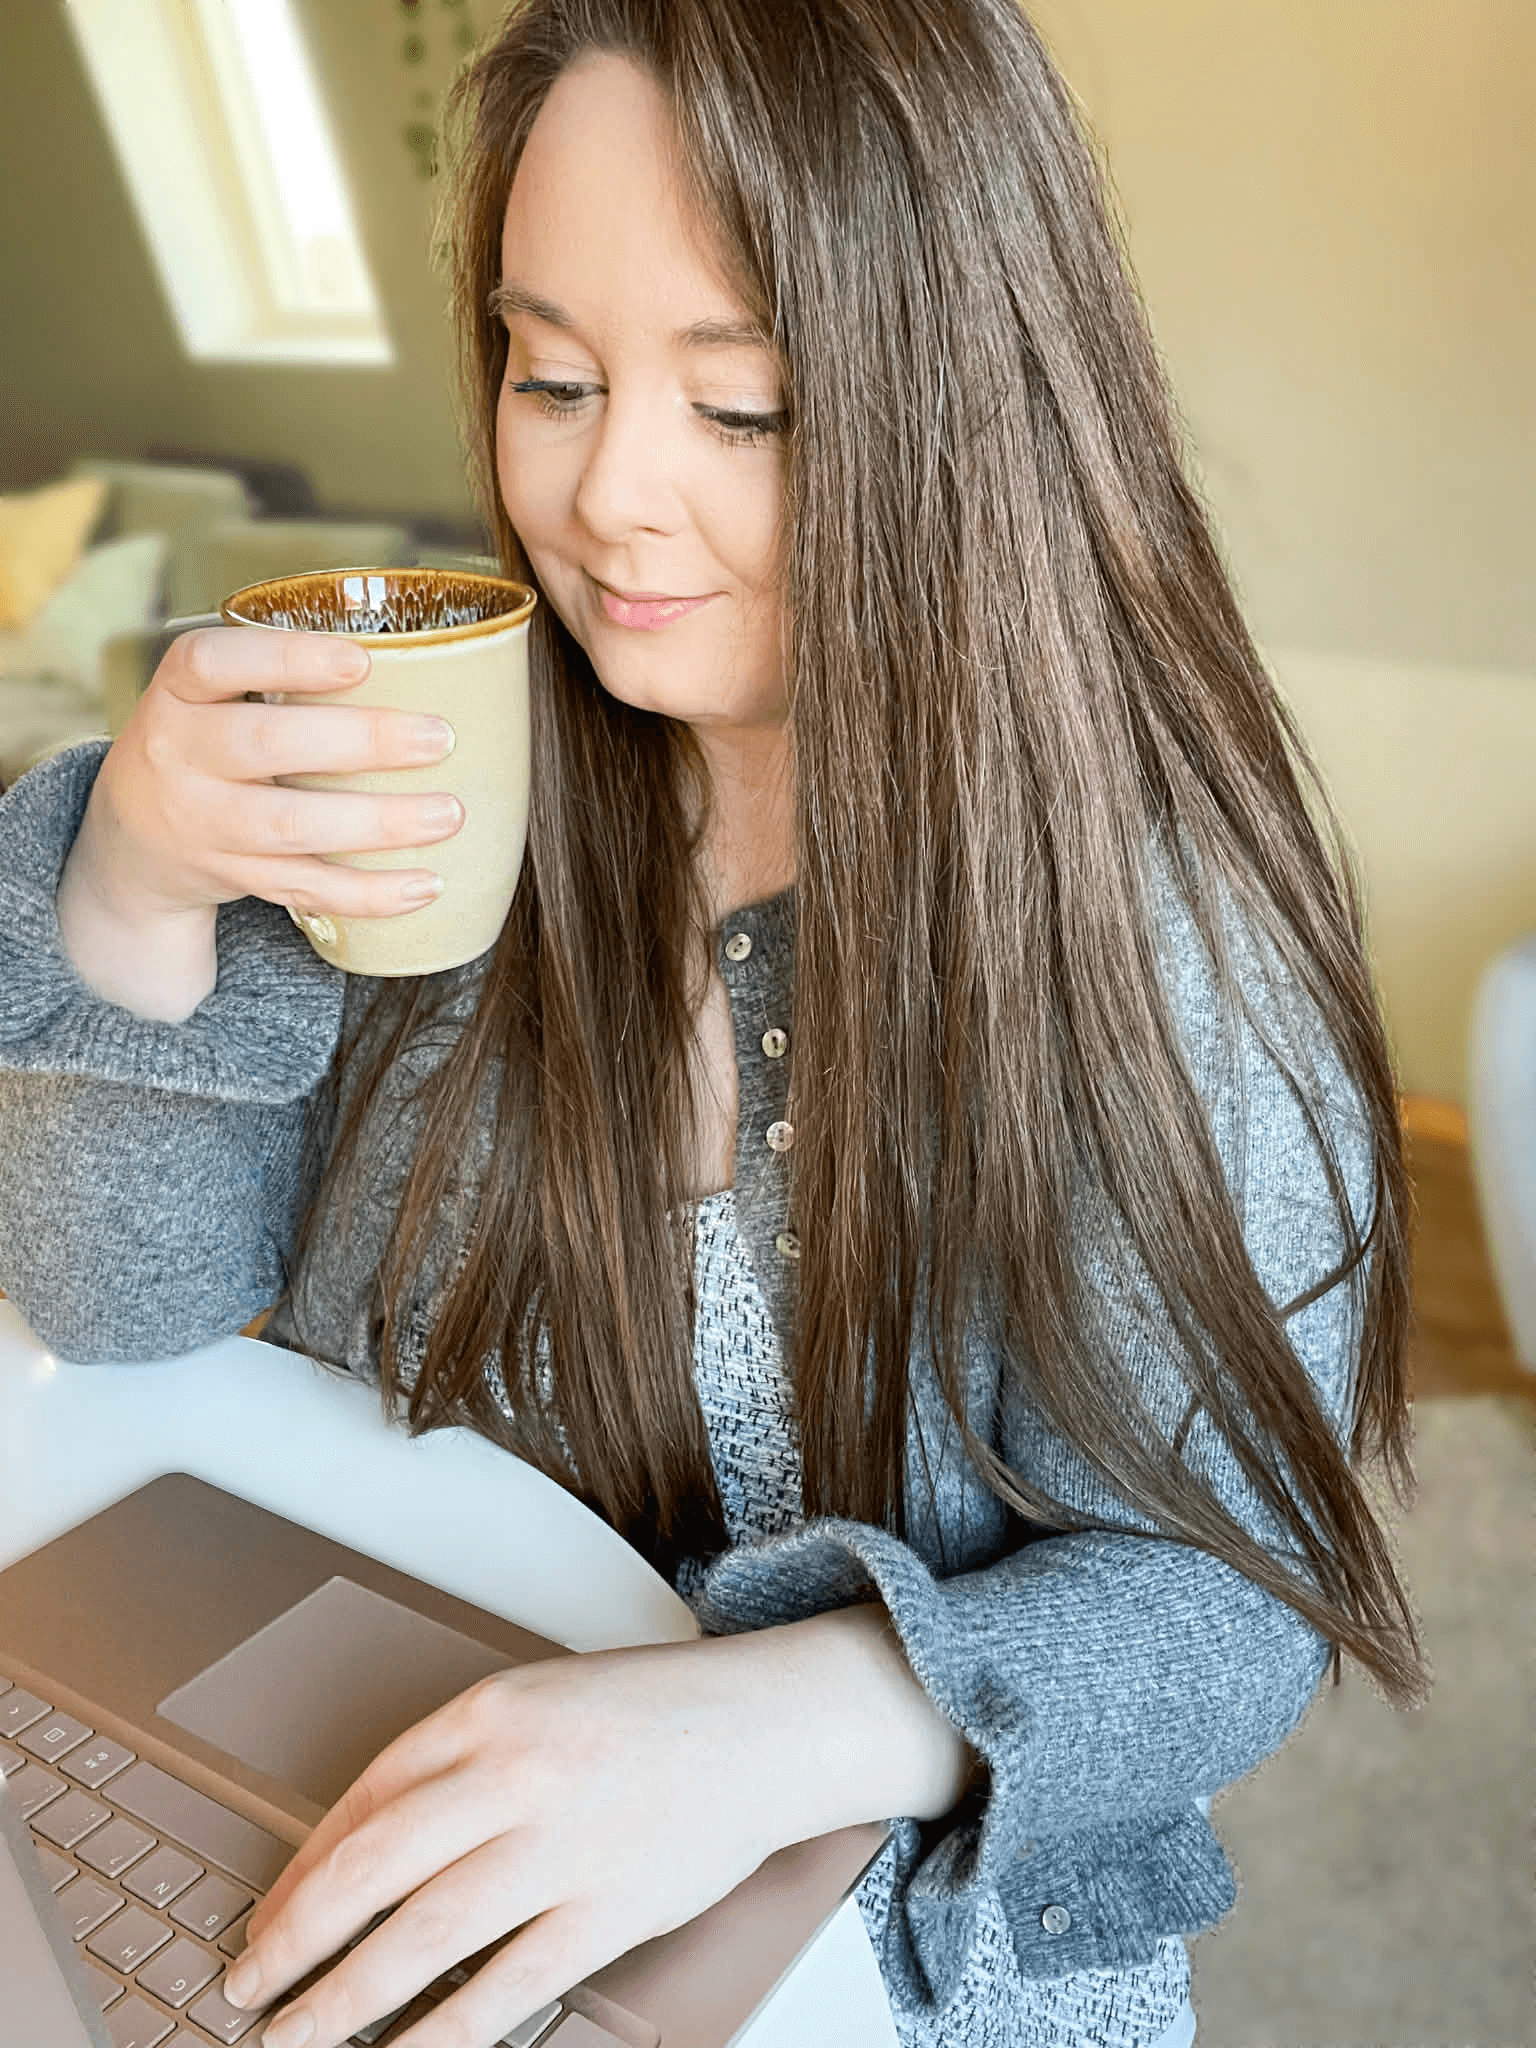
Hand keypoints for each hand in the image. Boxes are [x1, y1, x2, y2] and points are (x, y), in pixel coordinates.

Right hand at [68, 625, 464, 929]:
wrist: (133, 835)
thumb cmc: (204, 741)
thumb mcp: (209, 696)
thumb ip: (276, 676)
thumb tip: (412, 661)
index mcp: (178, 692)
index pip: (214, 663)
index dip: (287, 659)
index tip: (361, 661)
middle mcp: (179, 755)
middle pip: (268, 744)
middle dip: (363, 741)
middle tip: (438, 738)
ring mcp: (204, 823)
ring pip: (293, 826)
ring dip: (379, 822)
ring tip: (448, 813)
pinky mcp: (233, 876)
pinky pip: (307, 889)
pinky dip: (370, 893)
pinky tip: (425, 884)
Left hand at [221, 1637, 796, 2047]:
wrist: (766, 1726)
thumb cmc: (654, 1712)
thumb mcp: (540, 1701)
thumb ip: (460, 1762)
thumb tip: (368, 1846)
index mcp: (490, 1710)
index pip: (363, 1797)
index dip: (300, 1868)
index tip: (269, 1915)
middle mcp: (515, 1774)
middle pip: (370, 1869)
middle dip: (294, 1938)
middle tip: (247, 1983)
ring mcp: (561, 1846)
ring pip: (422, 1936)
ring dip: (342, 1998)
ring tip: (295, 2036)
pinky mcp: (607, 1910)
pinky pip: (506, 1987)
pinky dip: (442, 2034)